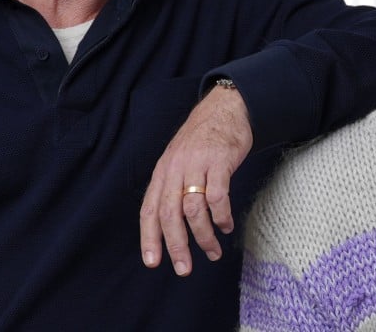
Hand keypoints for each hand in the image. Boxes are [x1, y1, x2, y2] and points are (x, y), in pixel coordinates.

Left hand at [139, 83, 252, 275]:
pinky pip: (218, 196)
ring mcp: (197, 164)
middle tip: (184, 268)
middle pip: (169, 213)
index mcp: (163, 172)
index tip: (152, 262)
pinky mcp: (219, 162)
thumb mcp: (178, 159)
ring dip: (203, 236)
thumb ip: (173, 187)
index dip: (149, 237)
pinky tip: (226, 226)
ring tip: (212, 252)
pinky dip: (221, 216)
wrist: (224, 108)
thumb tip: (171, 224)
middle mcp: (176, 169)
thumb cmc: (202, 139)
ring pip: (193, 209)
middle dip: (176, 245)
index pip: (149, 209)